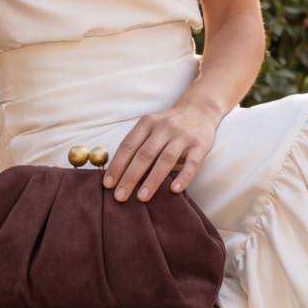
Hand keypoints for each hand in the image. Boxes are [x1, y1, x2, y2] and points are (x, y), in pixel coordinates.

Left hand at [103, 103, 217, 202]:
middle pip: (145, 154)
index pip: (129, 145)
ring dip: (152, 180)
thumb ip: (138, 144)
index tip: (108, 184)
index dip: (117, 165)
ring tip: (141, 198)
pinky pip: (192, 163)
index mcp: (148, 122)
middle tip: (120, 196)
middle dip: (130, 176)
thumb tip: (118, 173)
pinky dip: (183, 177)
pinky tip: (174, 190)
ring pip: (166, 159)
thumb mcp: (151, 126)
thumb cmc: (169, 125)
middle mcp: (165, 127)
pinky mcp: (200, 145)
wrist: (200, 109)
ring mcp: (183, 136)